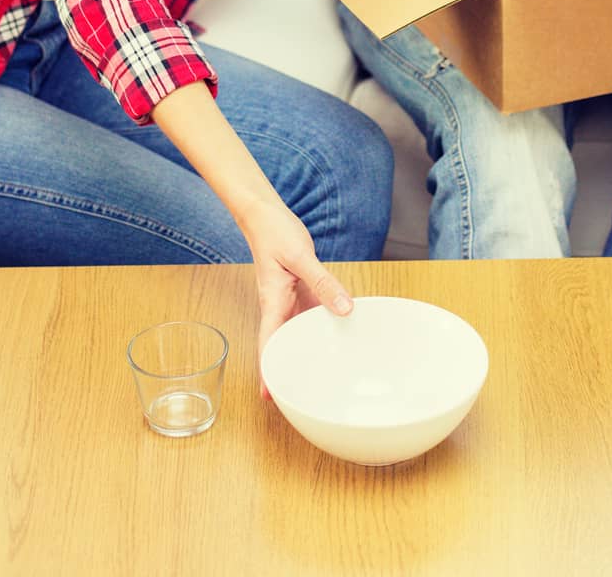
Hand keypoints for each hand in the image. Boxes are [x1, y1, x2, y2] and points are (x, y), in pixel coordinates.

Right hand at [239, 197, 352, 394]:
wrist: (265, 213)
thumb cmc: (273, 233)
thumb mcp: (300, 257)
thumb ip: (324, 283)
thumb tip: (346, 309)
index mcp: (272, 304)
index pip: (268, 345)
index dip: (269, 372)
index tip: (272, 398)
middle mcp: (279, 307)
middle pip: (283, 344)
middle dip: (289, 369)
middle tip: (305, 395)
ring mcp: (289, 300)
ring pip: (299, 331)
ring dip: (308, 348)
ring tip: (327, 372)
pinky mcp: (299, 290)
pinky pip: (310, 313)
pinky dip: (321, 325)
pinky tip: (337, 331)